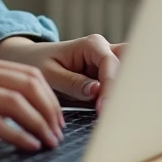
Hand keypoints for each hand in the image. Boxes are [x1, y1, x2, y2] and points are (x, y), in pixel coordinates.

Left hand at [0, 35, 125, 111]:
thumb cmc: (37, 62)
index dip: (109, 86)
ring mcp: (109, 67)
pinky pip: (121, 89)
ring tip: (121, 116)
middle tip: (122, 109)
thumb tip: (96, 91)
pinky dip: (121, 101)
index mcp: (92, 45)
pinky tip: (118, 116)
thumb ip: (71, 82)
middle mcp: (105, 52)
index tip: (103, 108)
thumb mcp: (48, 73)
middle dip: (131, 84)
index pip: (109, 64)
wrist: (30, 61)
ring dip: (127, 94)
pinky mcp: (108, 81)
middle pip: (131, 64)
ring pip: (131, 77)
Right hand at [0, 53, 65, 151]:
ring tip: (48, 142)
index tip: (58, 118)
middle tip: (58, 132)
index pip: (28, 73)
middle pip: (28, 84)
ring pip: (17, 102)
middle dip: (51, 110)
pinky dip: (19, 135)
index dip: (50, 97)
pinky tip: (27, 146)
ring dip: (39, 124)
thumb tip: (21, 111)